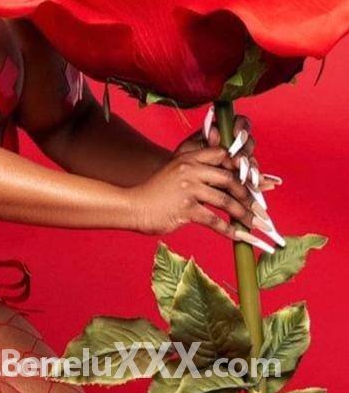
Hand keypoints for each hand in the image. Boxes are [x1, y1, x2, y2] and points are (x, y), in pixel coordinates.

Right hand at [166, 110, 284, 249]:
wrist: (133, 207)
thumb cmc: (155, 193)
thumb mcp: (174, 172)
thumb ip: (196, 170)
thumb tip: (224, 181)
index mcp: (189, 159)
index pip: (223, 156)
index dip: (240, 168)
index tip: (252, 181)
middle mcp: (191, 171)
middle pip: (229, 180)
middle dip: (247, 195)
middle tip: (258, 207)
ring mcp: (188, 189)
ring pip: (225, 201)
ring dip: (242, 214)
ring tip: (253, 224)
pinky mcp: (185, 209)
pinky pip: (213, 220)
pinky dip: (227, 230)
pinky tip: (237, 236)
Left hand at [176, 111, 281, 194]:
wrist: (181, 183)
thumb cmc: (183, 162)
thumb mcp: (189, 150)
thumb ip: (203, 140)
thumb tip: (215, 131)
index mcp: (224, 132)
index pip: (241, 123)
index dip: (241, 127)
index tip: (236, 134)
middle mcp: (235, 146)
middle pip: (249, 143)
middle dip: (244, 151)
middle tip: (238, 161)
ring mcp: (241, 162)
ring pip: (252, 161)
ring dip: (251, 167)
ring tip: (246, 175)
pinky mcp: (243, 178)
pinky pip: (255, 178)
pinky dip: (259, 181)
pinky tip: (263, 184)